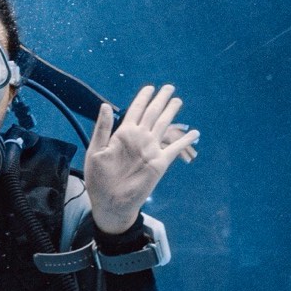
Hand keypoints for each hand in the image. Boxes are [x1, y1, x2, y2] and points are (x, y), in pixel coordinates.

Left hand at [83, 83, 198, 235]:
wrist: (111, 202)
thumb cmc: (99, 179)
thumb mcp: (95, 151)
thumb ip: (102, 128)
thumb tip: (106, 104)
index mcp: (123, 134)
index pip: (136, 110)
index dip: (143, 98)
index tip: (150, 87)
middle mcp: (139, 138)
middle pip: (153, 113)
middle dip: (161, 100)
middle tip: (169, 87)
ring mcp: (151, 149)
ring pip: (164, 125)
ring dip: (171, 112)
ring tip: (178, 101)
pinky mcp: (160, 163)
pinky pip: (175, 148)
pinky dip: (185, 140)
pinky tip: (194, 133)